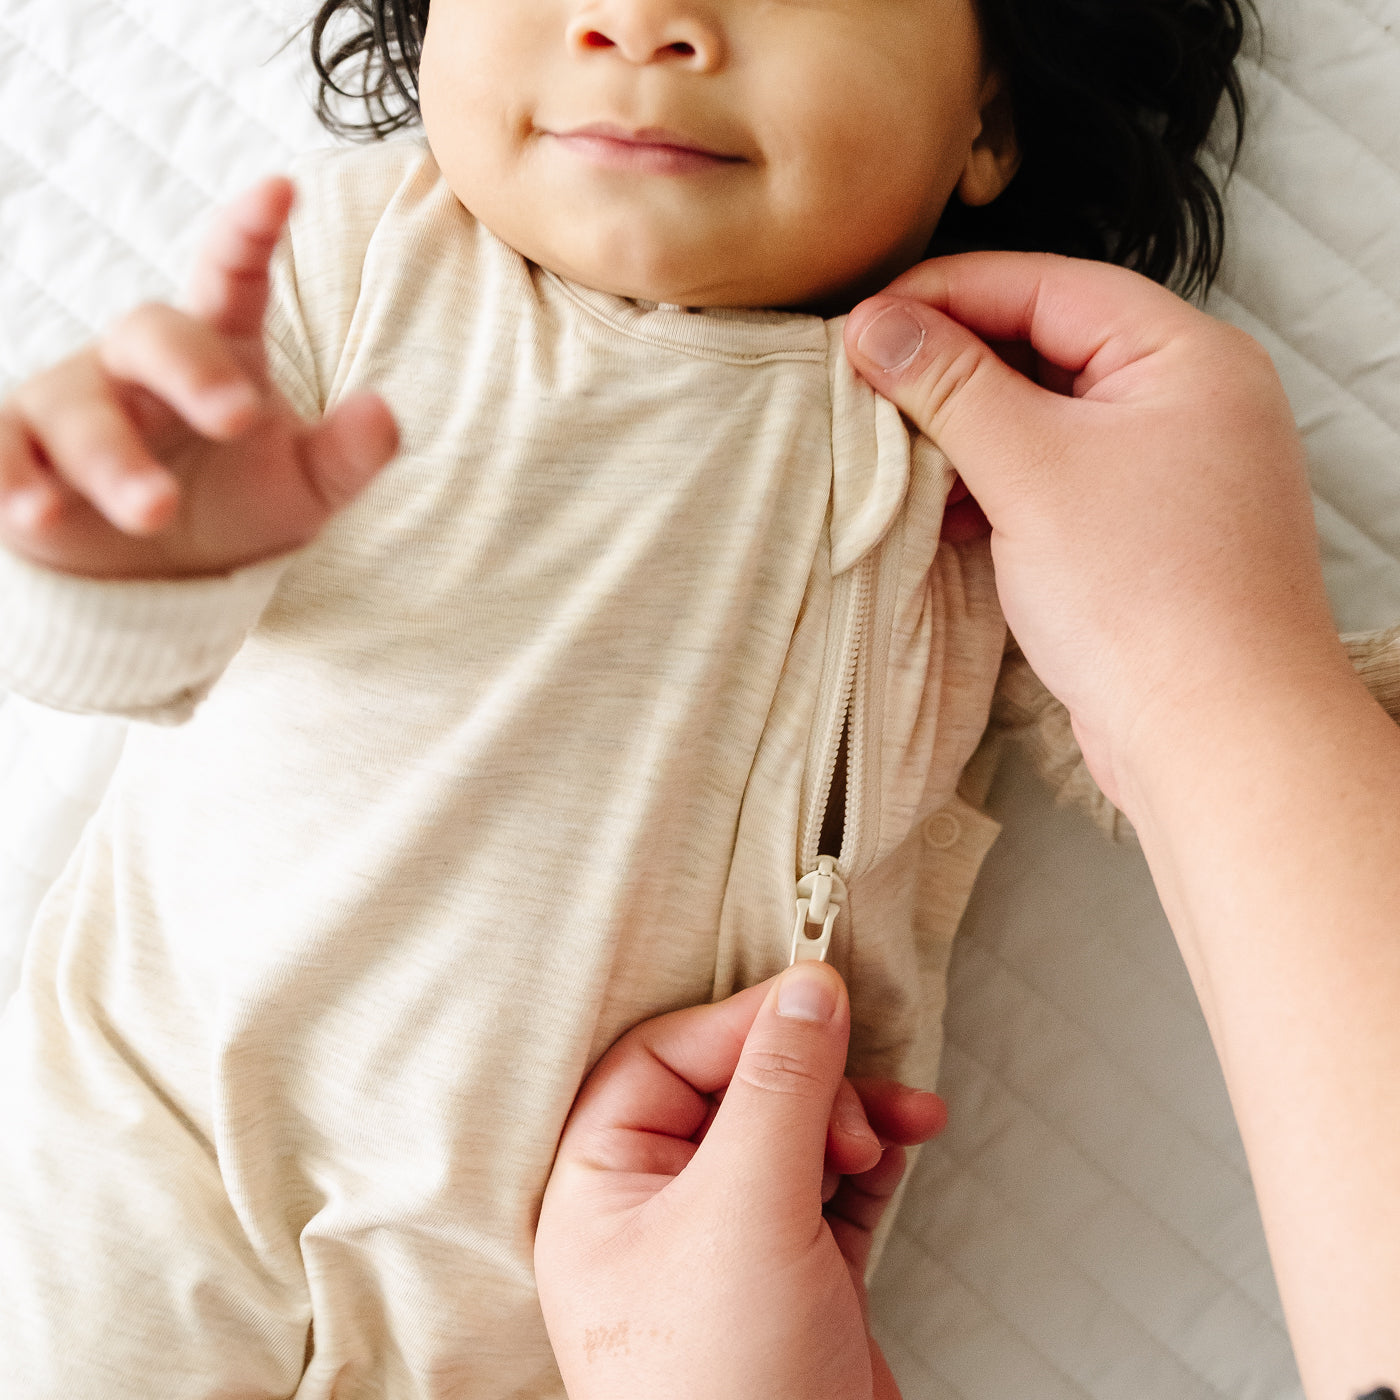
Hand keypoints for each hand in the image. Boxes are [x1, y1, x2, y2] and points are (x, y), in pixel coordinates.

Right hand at [0, 177, 397, 579]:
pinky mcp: (21, 450)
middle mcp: (140, 362)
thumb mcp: (308, 487)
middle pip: (152, 335)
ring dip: (114, 460)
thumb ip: (349, 453)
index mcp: (219, 350)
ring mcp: (74, 400)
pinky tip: (31, 510)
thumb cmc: (238, 503)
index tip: (282, 191)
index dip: (250, 232)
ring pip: (79, 408)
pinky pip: (2, 448)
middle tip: (237, 419)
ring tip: (155, 512)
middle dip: (191, 373)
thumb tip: (386, 415)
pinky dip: (9, 475)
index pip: (233, 276)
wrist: (162, 568)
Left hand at [535, 963, 946, 1399]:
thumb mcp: (747, 1209)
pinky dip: (873, 1157)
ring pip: (793, 1131)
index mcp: (602, 1185)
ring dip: (854, 1112)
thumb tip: (809, 988)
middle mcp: (660, 1206)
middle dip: (809, 1077)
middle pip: (736, 1088)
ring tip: (899, 1124)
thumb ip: (781, 1087)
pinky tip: (907, 1144)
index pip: (664, 1057)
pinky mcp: (794, 1271)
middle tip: (855, 1092)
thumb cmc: (725, 1384)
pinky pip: (833, 1183)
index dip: (741, 1023)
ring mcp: (730, 1240)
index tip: (817, 1002)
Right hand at [843, 253, 1341, 807]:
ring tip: (895, 456)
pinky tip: (942, 514)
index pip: (1047, 286)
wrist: (1214, 735)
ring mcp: (1167, 472)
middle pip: (1045, 349)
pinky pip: (1055, 482)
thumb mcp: (1029, 467)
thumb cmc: (1145, 594)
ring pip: (1045, 421)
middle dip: (951, 369)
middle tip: (866, 385)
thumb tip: (871, 324)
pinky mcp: (1142, 536)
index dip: (946, 294)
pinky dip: (996, 488)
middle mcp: (1187, 401)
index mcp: (1184, 356)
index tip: (863, 321)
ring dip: (967, 435)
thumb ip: (948, 384)